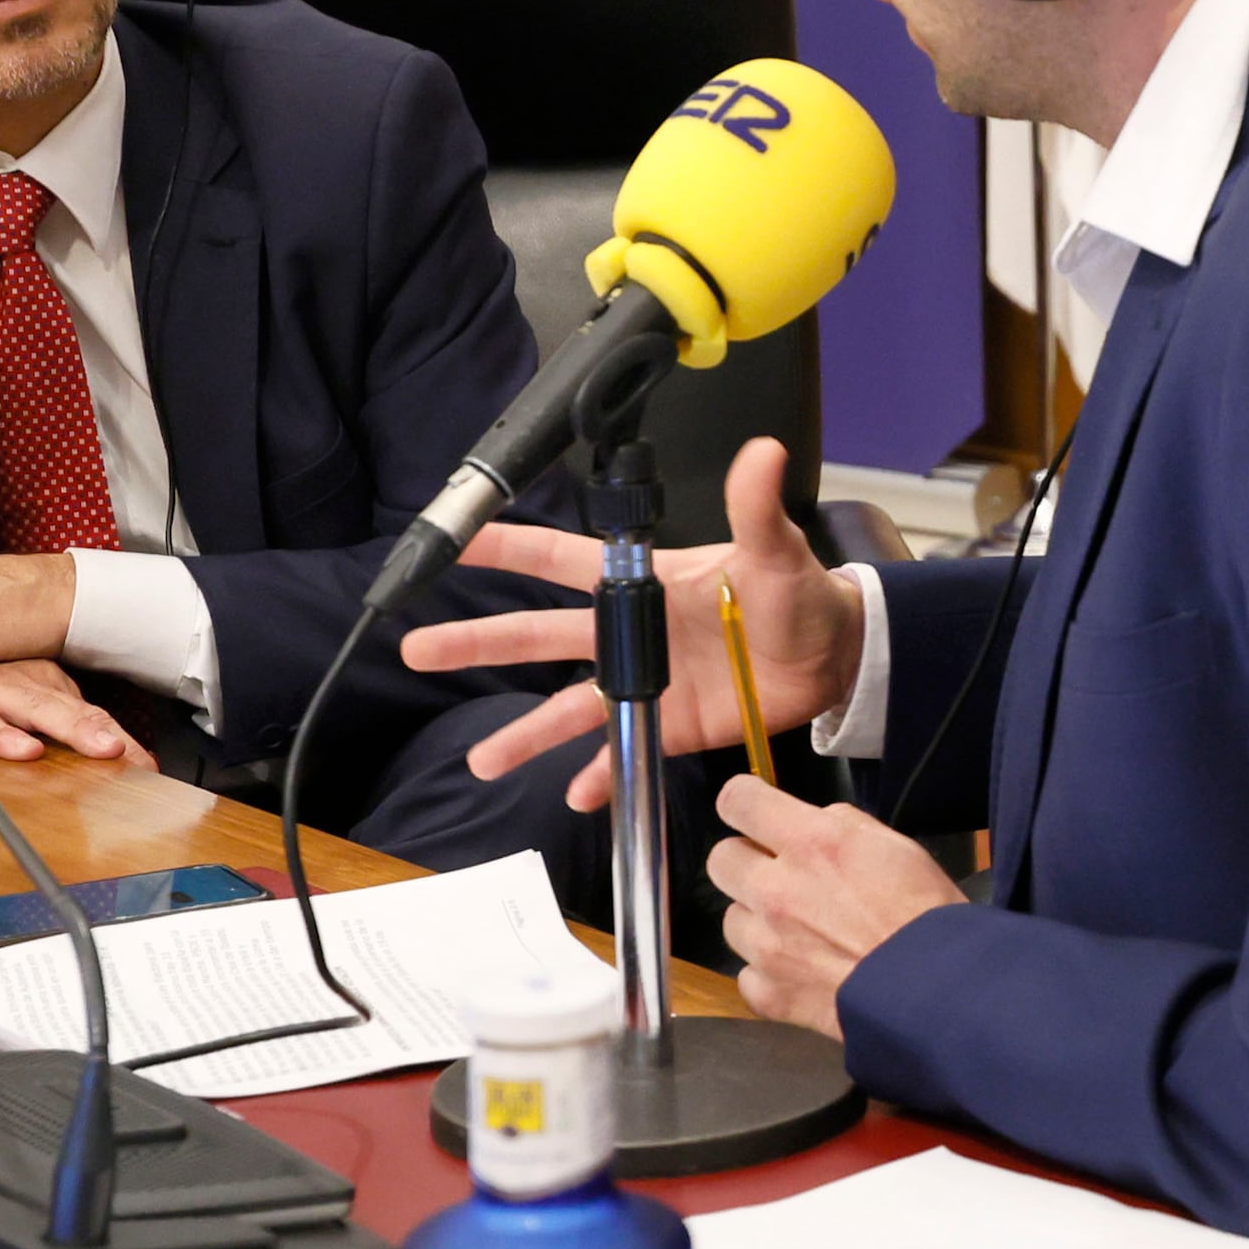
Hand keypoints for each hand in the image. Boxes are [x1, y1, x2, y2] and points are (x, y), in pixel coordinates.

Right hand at [0, 655, 138, 765]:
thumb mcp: (18, 692)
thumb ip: (59, 718)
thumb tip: (112, 749)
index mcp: (42, 681)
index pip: (91, 714)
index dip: (121, 740)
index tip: (149, 768)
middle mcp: (20, 684)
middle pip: (70, 711)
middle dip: (102, 732)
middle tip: (129, 754)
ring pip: (32, 710)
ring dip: (67, 729)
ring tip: (98, 748)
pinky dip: (0, 737)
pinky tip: (23, 750)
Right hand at [398, 438, 865, 813]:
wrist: (831, 655)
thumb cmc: (798, 595)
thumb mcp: (775, 550)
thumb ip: (756, 508)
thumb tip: (762, 453)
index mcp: (644, 582)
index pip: (560, 559)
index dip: (506, 549)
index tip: (453, 541)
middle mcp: (630, 634)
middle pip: (537, 636)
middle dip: (476, 643)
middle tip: (416, 649)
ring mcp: (645, 683)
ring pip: (568, 709)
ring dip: (524, 734)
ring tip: (481, 761)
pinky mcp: (668, 725)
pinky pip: (622, 753)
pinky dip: (601, 776)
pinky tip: (576, 795)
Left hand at [705, 776, 959, 1040]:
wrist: (937, 992)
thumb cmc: (926, 913)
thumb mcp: (894, 846)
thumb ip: (842, 826)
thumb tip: (814, 825)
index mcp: (810, 843)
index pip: (738, 801)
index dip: (744, 801)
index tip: (754, 811)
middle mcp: (775, 889)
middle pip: (721, 859)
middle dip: (747, 862)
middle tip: (781, 877)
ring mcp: (766, 946)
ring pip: (731, 919)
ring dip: (758, 921)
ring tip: (799, 933)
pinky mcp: (769, 994)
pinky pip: (747, 974)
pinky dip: (769, 973)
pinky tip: (803, 973)